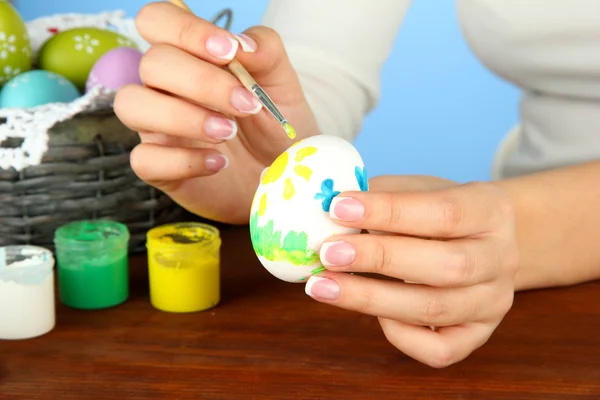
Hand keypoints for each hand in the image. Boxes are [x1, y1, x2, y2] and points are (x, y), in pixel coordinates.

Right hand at [114, 2, 317, 223]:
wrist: (283, 177)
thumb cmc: (273, 126)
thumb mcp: (282, 85)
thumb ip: (266, 52)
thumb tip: (242, 43)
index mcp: (189, 56)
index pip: (158, 21)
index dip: (186, 30)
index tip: (228, 53)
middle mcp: (164, 87)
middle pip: (151, 63)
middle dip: (202, 82)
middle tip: (247, 106)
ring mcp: (157, 127)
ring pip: (131, 104)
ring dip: (182, 117)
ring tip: (228, 132)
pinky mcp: (159, 168)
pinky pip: (143, 160)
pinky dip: (183, 161)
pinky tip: (218, 164)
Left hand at [305, 175, 518, 367]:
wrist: (476, 240)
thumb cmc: (436, 212)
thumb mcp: (416, 189)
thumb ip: (379, 197)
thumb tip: (324, 212)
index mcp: (492, 210)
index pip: (444, 212)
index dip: (389, 211)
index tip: (338, 207)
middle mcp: (502, 258)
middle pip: (447, 266)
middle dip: (380, 259)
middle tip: (328, 252)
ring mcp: (494, 302)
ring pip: (436, 310)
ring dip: (371, 299)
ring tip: (324, 286)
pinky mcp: (478, 335)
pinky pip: (440, 350)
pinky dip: (400, 335)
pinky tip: (373, 314)